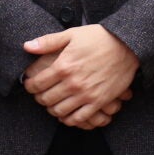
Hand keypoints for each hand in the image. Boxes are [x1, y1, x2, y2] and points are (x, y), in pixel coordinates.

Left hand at [22, 25, 138, 127]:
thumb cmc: (98, 38)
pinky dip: (70, 119)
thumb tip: (27, 46)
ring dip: (52, 109)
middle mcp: (73, 83)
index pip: (37, 84)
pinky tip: (67, 113)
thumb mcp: (71, 34)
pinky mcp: (99, 101)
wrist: (126, 45)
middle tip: (40, 95)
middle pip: (46, 99)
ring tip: (53, 103)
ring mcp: (86, 94)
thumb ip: (47, 42)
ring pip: (60, 111)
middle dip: (39, 98)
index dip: (29, 86)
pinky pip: (79, 118)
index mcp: (63, 66)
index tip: (29, 85)